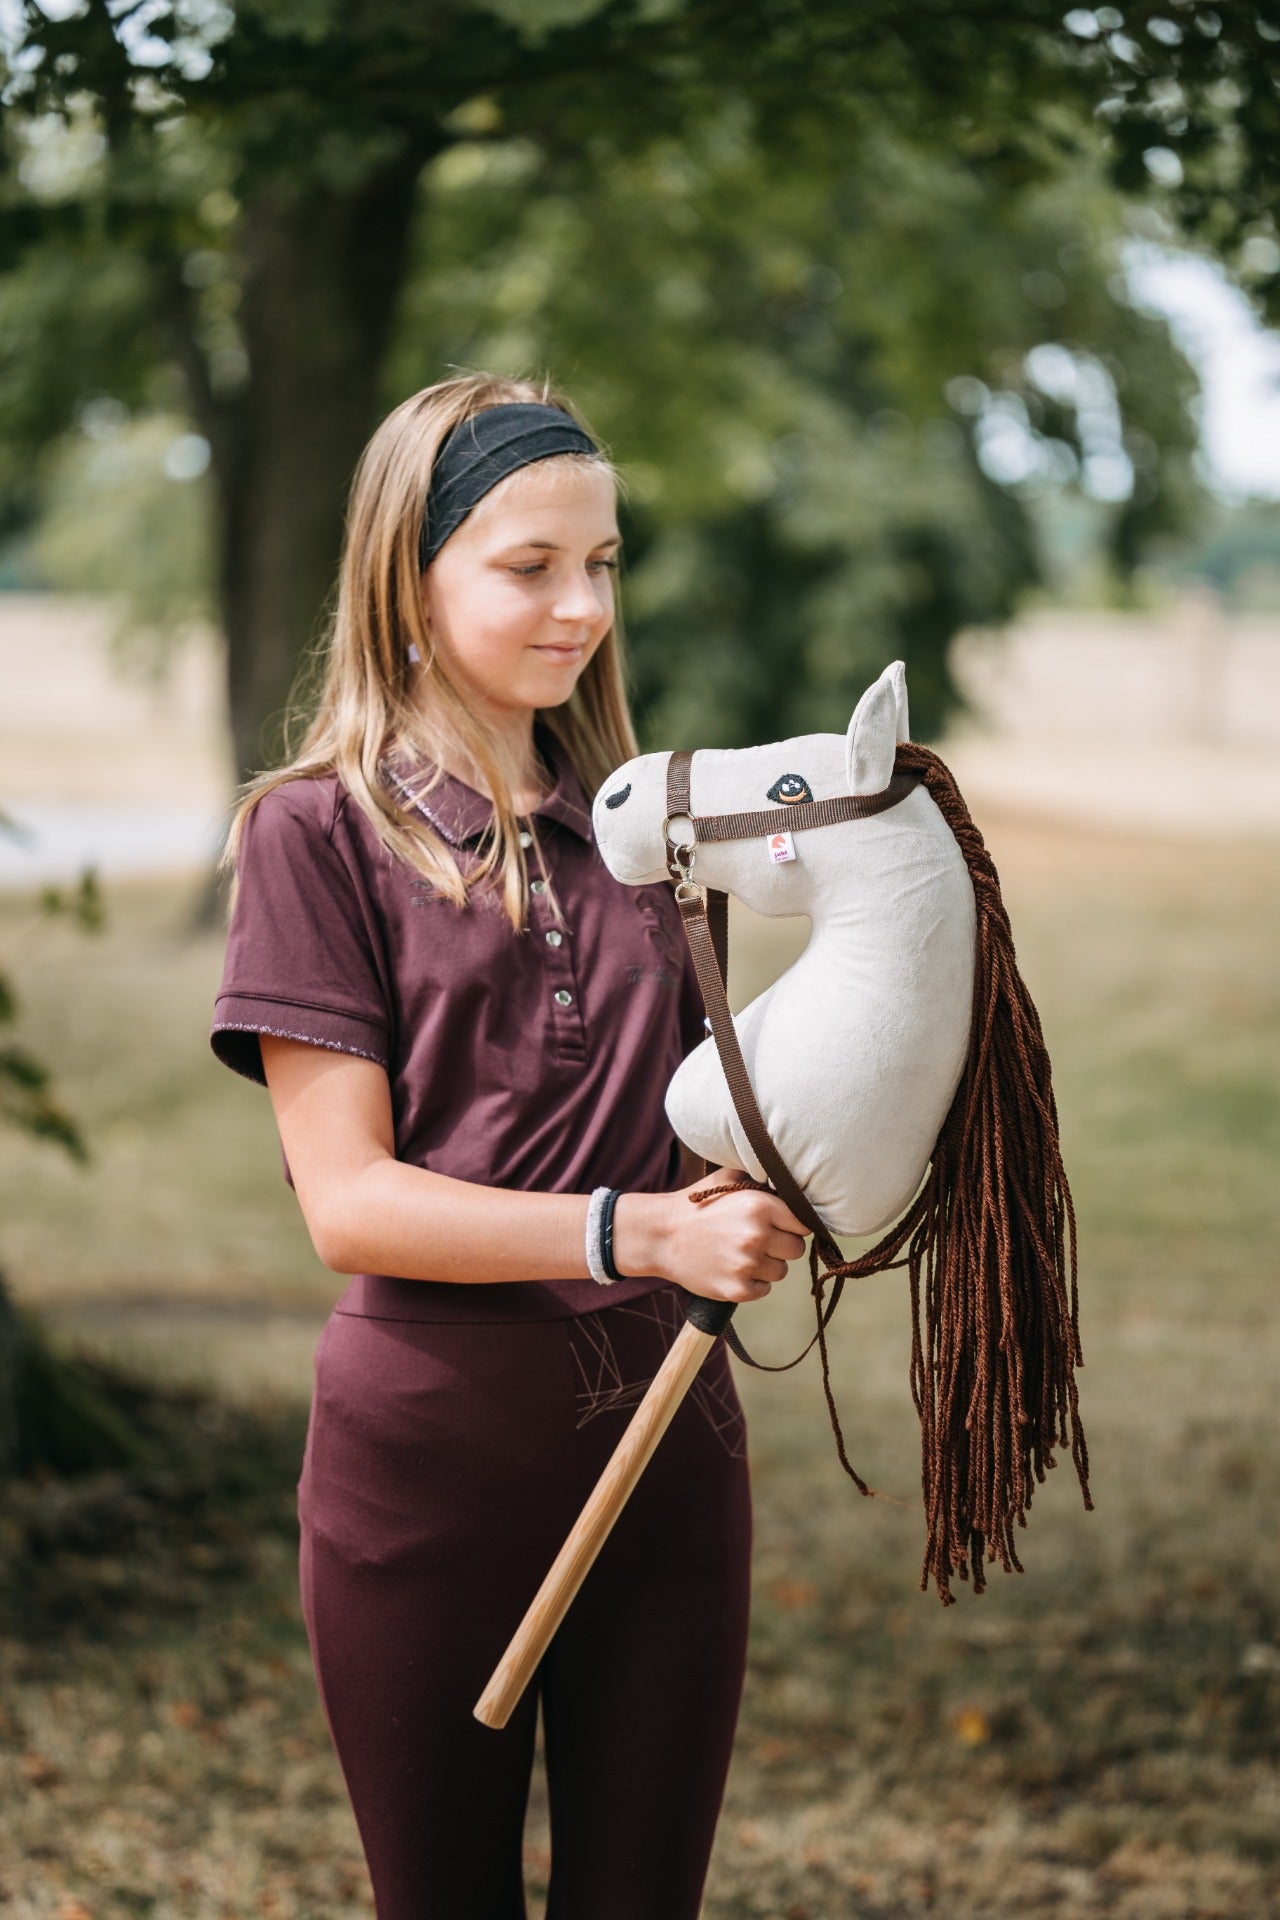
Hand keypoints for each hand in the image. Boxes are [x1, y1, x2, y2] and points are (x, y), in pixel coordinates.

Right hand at [613, 1170, 809, 1304]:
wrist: (660, 1235)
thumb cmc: (696, 1206)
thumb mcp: (728, 1179)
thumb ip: (762, 1182)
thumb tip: (792, 1187)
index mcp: (759, 1206)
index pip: (803, 1223)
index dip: (793, 1225)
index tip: (781, 1226)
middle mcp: (757, 1235)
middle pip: (796, 1249)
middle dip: (781, 1246)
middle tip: (759, 1241)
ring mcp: (747, 1265)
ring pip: (781, 1272)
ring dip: (767, 1265)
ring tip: (741, 1254)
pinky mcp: (736, 1290)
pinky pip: (764, 1290)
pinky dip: (753, 1283)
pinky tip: (734, 1269)